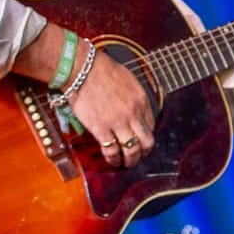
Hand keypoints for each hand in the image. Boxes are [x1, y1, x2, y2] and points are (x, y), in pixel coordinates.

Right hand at [70, 51, 156, 167]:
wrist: (82, 69)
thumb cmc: (101, 70)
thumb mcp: (128, 80)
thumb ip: (134, 96)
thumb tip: (134, 107)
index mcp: (141, 100)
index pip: (151, 125)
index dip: (146, 135)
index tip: (141, 139)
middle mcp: (133, 114)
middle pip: (147, 142)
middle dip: (144, 153)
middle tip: (138, 156)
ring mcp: (118, 123)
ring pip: (132, 150)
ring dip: (130, 160)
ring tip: (126, 164)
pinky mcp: (101, 129)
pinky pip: (112, 151)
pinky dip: (113, 159)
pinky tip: (112, 160)